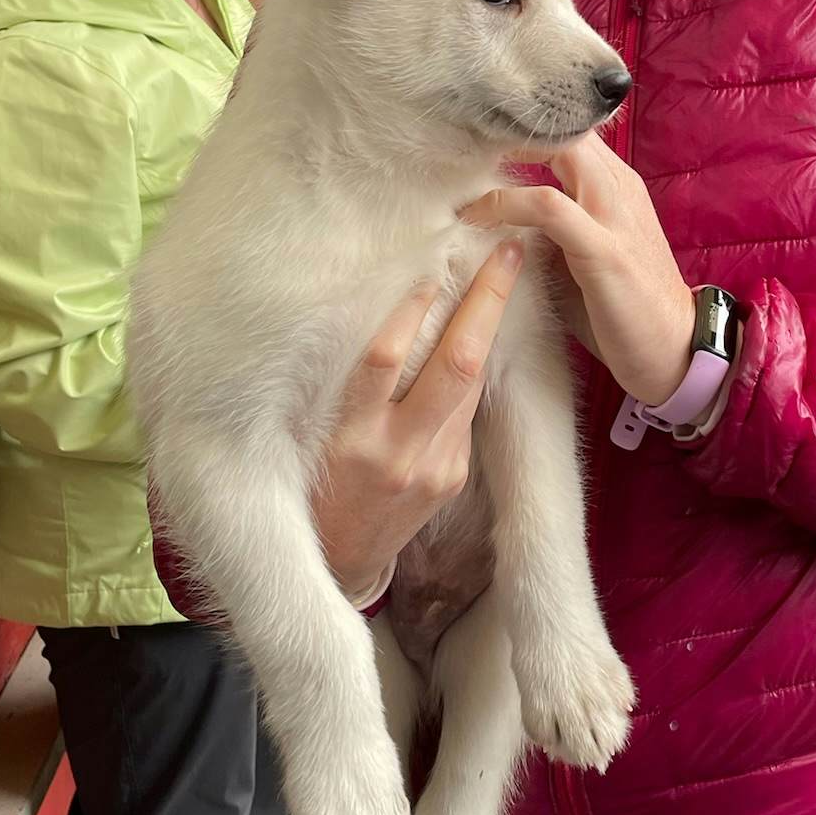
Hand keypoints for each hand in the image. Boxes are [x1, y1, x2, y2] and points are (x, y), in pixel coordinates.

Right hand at [312, 240, 523, 600]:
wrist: (337, 562)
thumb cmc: (310, 481)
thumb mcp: (308, 433)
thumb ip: (345, 383)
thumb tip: (384, 307)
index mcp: (351, 438)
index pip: (386, 358)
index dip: (411, 308)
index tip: (429, 262)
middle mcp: (398, 453)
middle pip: (457, 364)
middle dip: (487, 302)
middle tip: (506, 252)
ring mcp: (435, 468)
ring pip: (474, 384)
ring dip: (490, 328)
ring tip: (504, 274)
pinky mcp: (454, 477)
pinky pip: (468, 411)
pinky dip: (473, 369)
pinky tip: (480, 333)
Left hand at [460, 135, 693, 406]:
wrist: (676, 350)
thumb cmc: (623, 306)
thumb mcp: (585, 252)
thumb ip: (553, 226)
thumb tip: (495, 217)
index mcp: (617, 184)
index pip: (570, 132)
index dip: (523, 130)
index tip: (477, 143)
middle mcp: (620, 187)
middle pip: (565, 128)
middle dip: (510, 131)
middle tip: (462, 151)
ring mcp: (615, 215)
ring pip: (559, 152)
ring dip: (503, 160)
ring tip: (461, 180)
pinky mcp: (604, 249)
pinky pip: (548, 206)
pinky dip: (507, 205)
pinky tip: (477, 217)